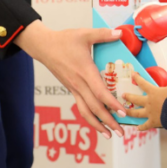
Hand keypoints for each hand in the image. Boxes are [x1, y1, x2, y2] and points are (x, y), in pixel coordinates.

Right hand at [16, 21, 125, 137]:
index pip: (100, 92)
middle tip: (121, 132)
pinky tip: (98, 121)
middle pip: (94, 108)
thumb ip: (103, 34)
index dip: (112, 104)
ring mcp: (74, 88)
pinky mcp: (71, 89)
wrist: (44, 46)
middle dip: (108, 121)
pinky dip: (90, 116)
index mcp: (84, 71)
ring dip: (98, 124)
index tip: (123, 112)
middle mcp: (79, 84)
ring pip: (86, 111)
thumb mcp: (85, 34)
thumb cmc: (64, 40)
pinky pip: (81, 106)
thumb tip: (119, 33)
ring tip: (109, 134)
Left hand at [123, 70, 166, 130]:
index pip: (143, 83)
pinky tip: (137, 128)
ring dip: (130, 112)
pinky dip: (142, 127)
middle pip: (136, 99)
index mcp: (153, 92)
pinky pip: (146, 125)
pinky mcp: (152, 121)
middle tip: (123, 95)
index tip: (132, 74)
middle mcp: (148, 102)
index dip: (137, 78)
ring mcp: (149, 112)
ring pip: (137, 113)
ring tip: (124, 112)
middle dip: (129, 96)